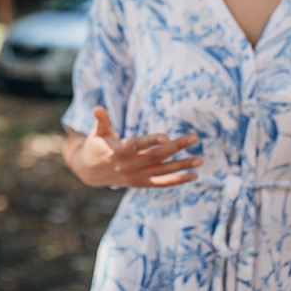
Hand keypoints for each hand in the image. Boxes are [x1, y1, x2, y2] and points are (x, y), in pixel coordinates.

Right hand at [65, 106, 201, 188]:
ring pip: (163, 171)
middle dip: (176, 147)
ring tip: (200, 160)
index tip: (165, 136)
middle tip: (194, 138)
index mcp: (118, 151)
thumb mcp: (97, 131)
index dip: (151, 140)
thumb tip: (96, 107)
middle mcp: (129, 165)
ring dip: (182, 166)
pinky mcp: (141, 183)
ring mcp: (136, 176)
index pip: (137, 145)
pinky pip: (162, 183)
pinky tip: (194, 176)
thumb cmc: (96, 145)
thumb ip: (101, 119)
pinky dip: (178, 180)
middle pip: (156, 156)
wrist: (90, 172)